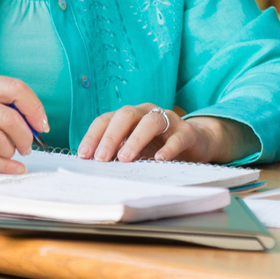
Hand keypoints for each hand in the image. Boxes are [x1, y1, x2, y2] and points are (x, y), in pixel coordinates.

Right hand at [0, 76, 50, 173]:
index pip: (14, 88)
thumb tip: (33, 121)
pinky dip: (4, 165)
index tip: (42, 124)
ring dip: (12, 151)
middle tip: (28, 145)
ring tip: (9, 152)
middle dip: (26, 136)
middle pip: (9, 118)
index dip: (34, 107)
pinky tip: (13, 167)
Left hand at [79, 104, 255, 163]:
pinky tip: (159, 159)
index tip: (83, 154)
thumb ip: (118, 153)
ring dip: (135, 140)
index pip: (106, 119)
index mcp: (130, 116)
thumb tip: (95, 165)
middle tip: (101, 158)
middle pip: (126, 115)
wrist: (196, 142)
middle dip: (111, 136)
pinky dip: (168, 148)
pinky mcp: (187, 132)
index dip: (93, 135)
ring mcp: (168, 120)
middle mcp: (147, 113)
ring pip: (151, 122)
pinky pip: (177, 137)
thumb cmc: (158, 146)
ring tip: (125, 159)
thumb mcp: (135, 150)